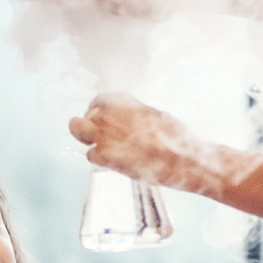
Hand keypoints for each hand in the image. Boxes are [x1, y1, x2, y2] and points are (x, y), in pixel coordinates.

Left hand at [70, 95, 211, 190]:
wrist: (184, 159)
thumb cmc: (175, 138)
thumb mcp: (154, 114)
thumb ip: (133, 113)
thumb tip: (125, 118)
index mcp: (124, 101)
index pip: (98, 101)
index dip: (97, 111)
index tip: (100, 118)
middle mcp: (110, 114)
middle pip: (83, 116)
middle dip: (86, 125)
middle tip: (92, 135)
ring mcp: (105, 134)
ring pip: (78, 131)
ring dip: (86, 139)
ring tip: (97, 146)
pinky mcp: (106, 155)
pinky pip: (90, 155)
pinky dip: (100, 159)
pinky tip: (114, 161)